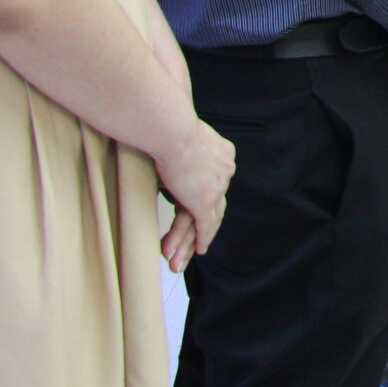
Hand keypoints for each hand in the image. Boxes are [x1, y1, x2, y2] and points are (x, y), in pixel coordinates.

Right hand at [155, 119, 234, 272]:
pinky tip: (199, 251)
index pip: (215, 181)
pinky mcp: (203, 201)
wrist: (170, 128)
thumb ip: (177, 149)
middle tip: (195, 245)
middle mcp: (224, 170)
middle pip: (215, 204)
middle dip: (202, 226)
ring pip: (207, 219)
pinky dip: (202, 239)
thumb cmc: (166, 125)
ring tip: (179, 261)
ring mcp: (216, 186)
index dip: (207, 197)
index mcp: (222, 152)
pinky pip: (204, 226)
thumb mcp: (177, 137)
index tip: (195, 206)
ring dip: (191, 241)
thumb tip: (163, 150)